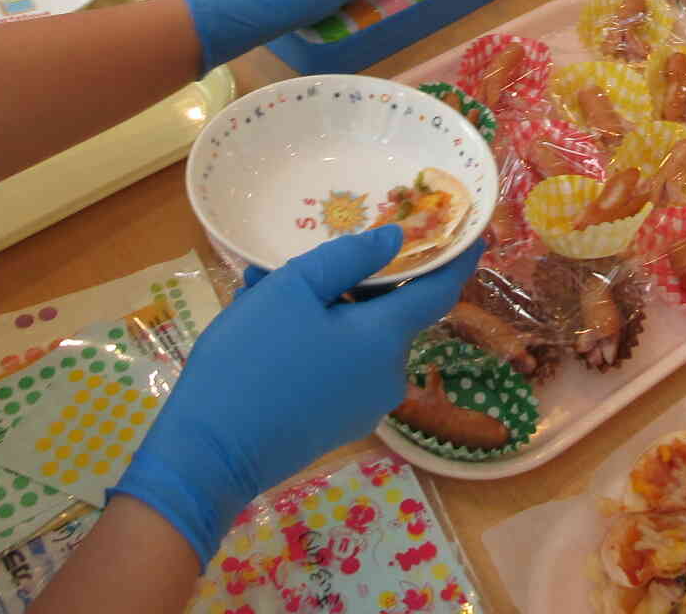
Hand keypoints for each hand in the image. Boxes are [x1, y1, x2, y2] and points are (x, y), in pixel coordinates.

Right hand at [115, 225, 478, 562]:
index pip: (440, 290)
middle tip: (302, 257)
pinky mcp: (337, 423)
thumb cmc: (253, 359)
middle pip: (388, 312)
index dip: (458, 258)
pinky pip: (339, 365)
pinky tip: (264, 328)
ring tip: (260, 288)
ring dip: (322, 308)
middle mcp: (388, 375)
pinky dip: (315, 340)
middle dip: (351, 280)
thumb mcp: (293, 290)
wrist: (210, 452)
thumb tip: (395, 241)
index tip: (474, 232)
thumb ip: (350, 258)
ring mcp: (364, 405)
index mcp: (387, 338)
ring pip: (355, 337)